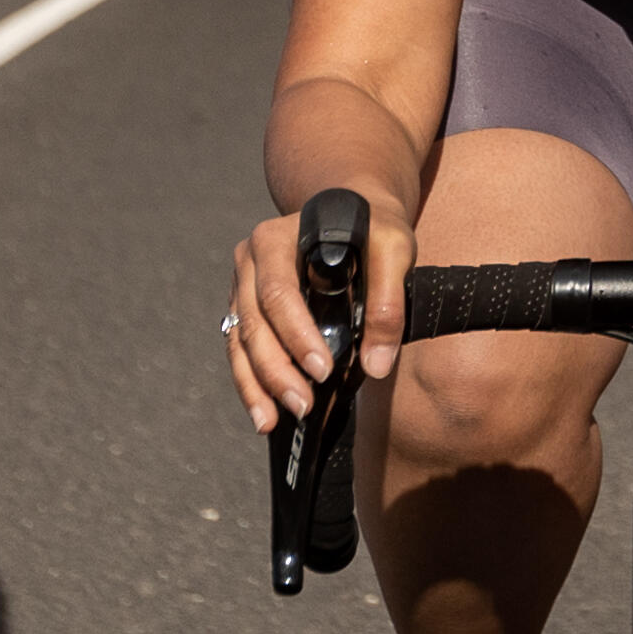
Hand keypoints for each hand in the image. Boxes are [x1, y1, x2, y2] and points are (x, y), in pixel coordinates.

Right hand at [226, 201, 415, 428]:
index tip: (322, 371)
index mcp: (276, 239)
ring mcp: (242, 287)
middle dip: (275, 370)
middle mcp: (249, 261)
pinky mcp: (245, 309)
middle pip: (253, 323)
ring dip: (256, 385)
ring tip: (271, 422)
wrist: (352, 211)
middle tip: (303, 406)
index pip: (278, 293)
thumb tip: (376, 365)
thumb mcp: (393, 249)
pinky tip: (264, 413)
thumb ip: (388, 303)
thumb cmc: (372, 228)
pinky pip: (240, 350)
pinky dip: (250, 383)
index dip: (296, 335)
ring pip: (239, 341)